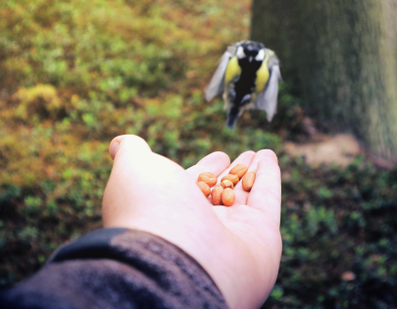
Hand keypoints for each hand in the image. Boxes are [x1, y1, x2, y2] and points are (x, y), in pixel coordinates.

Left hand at [102, 135, 281, 308]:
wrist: (176, 261)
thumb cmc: (149, 211)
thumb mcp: (133, 170)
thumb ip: (131, 152)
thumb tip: (119, 142)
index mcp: (171, 213)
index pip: (194, 186)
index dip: (206, 169)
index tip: (219, 156)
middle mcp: (201, 226)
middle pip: (222, 192)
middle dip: (233, 172)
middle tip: (243, 154)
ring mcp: (232, 233)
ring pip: (246, 194)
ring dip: (254, 171)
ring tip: (262, 151)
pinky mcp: (262, 237)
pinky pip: (268, 199)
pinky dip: (270, 176)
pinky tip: (270, 156)